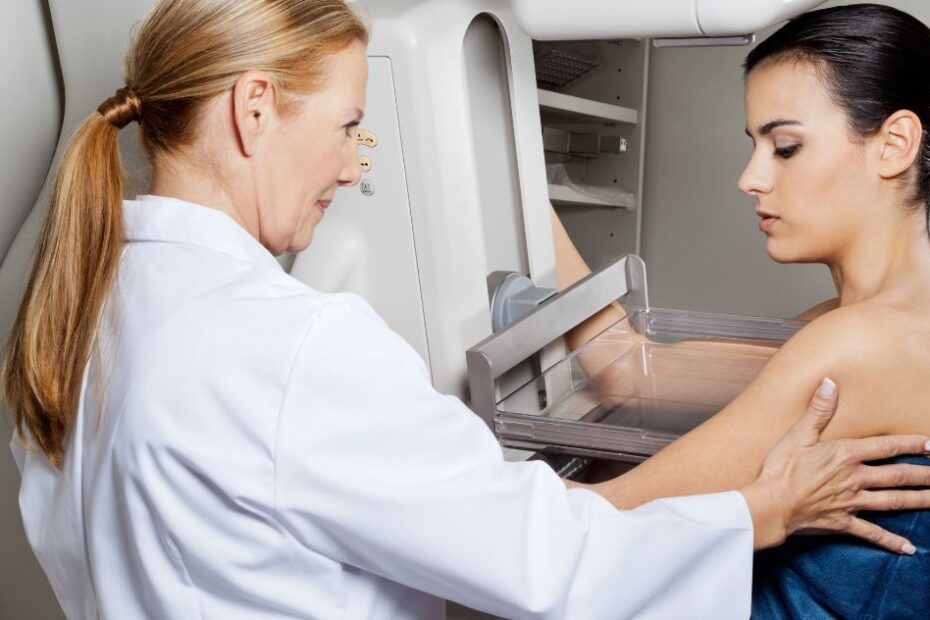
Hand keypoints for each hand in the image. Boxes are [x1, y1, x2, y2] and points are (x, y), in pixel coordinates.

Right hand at [740, 378, 929, 553]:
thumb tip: (830, 383)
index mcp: (846, 455)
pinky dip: (891, 541)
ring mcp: (852, 502)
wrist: (771, 505)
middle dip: (923, 474)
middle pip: (897, 475)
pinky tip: (909, 548)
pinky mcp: (844, 522)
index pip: (886, 447)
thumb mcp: (797, 434)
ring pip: (893, 501)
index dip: (911, 444)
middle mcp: (855, 478)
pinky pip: (872, 533)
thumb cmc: (780, 468)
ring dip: (918, 500)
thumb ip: (817, 410)